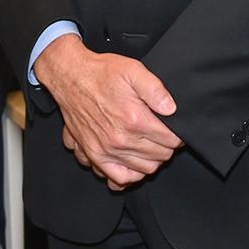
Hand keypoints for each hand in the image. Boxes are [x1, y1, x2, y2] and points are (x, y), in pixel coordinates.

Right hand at [35, 34, 180, 190]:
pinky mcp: (95, 155)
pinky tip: (134, 162)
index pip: (171, 140)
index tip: (175, 128)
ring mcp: (107, 150)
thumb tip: (171, 109)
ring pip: (145, 169)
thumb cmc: (101, 73)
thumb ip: (155, 89)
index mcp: (134, 119)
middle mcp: (121, 139)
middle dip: (167, 146)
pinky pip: (119, 178)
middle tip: (163, 135)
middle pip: (161, 156)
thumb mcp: (133, 70)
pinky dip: (131, 175)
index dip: (178, 134)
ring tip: (150, 145)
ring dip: (153, 159)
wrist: (70, 77)